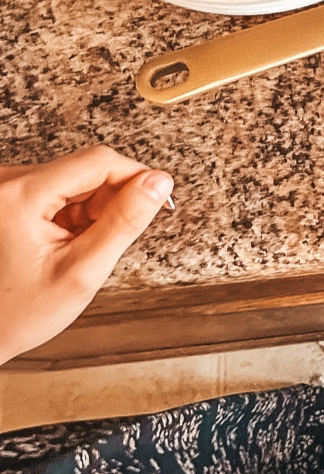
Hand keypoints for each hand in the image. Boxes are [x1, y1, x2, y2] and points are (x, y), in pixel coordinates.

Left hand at [0, 147, 173, 362]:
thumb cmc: (19, 311)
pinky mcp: (7, 194)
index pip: (98, 161)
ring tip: (77, 247)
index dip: (136, 177)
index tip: (158, 197)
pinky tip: (62, 241)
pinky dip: (69, 212)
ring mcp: (5, 187)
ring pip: (73, 178)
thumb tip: (158, 184)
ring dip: (89, 208)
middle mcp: (6, 182)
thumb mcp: (82, 271)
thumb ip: (124, 222)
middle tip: (104, 241)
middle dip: (108, 201)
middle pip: (85, 168)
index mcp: (21, 196)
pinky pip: (55, 188)